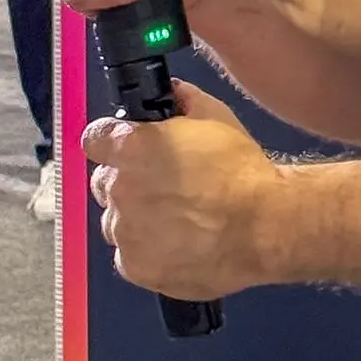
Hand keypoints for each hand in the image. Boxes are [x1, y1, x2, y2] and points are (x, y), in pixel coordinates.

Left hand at [84, 81, 284, 297]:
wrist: (265, 228)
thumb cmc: (241, 172)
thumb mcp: (216, 117)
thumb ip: (183, 100)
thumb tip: (172, 93)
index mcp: (132, 148)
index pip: (95, 138)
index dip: (112, 140)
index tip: (126, 146)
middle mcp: (119, 190)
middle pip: (105, 183)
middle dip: (128, 181)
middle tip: (164, 186)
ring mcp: (125, 232)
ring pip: (117, 222)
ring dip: (136, 218)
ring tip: (176, 220)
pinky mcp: (136, 267)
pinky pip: (130, 255)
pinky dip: (147, 251)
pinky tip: (178, 245)